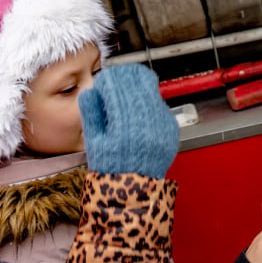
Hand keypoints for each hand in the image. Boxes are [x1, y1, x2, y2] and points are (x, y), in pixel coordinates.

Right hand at [79, 64, 179, 178]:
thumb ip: (91, 113)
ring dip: (137, 86)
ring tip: (125, 90)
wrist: (135, 186)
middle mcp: (147, 121)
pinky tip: (138, 106)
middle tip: (116, 78)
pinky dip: (148, 100)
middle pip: (138, 84)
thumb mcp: (93, 141)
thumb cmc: (111, 165)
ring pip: (151, 90)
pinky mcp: (171, 127)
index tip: (104, 79)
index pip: (118, 88)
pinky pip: (160, 104)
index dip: (109, 80)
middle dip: (125, 77)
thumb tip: (90, 91)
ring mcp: (162, 123)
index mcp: (124, 125)